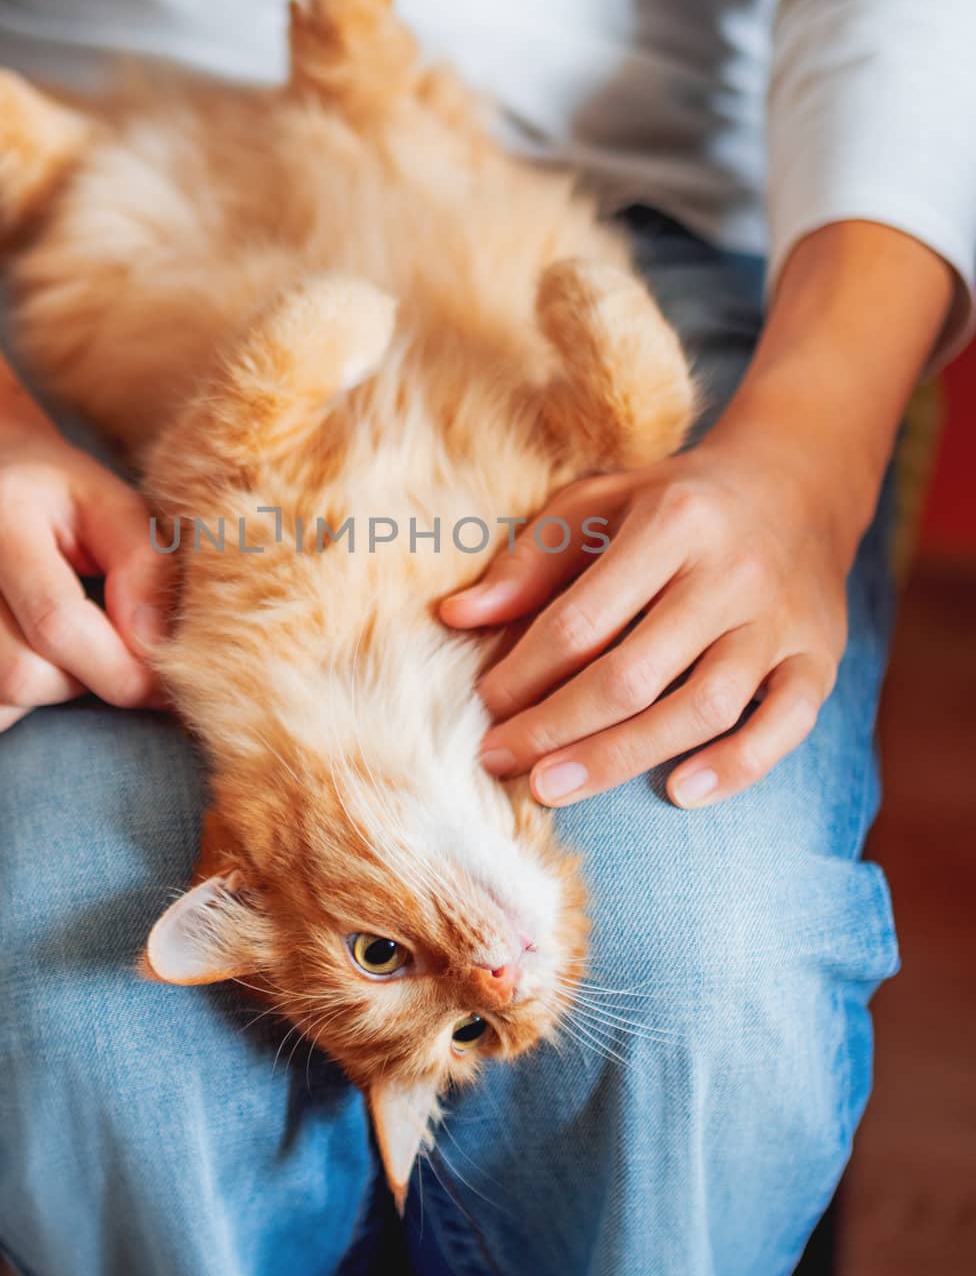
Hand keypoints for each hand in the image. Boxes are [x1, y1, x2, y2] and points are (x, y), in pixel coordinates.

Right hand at [0, 424, 168, 749]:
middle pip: (17, 677)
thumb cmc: (61, 505)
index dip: (119, 670)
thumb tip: (151, 649)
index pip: (55, 624)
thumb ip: (147, 570)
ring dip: (35, 701)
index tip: (154, 683)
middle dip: (77, 683)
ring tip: (47, 651)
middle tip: (93, 651)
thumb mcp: (116, 509)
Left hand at [440, 437, 855, 808]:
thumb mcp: (599, 503)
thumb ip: (530, 560)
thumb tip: (455, 616)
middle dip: (557, 728)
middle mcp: (730, 572)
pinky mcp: (820, 656)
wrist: (797, 481)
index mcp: (670, 523)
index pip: (582, 618)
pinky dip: (738, 767)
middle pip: (634, 674)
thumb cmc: (675, 501)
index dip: (525, 672)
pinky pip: (786, 724)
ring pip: (702, 707)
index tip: (485, 706)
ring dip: (623, 758)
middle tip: (502, 763)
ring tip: (555, 787)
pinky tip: (680, 794)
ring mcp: (780, 619)